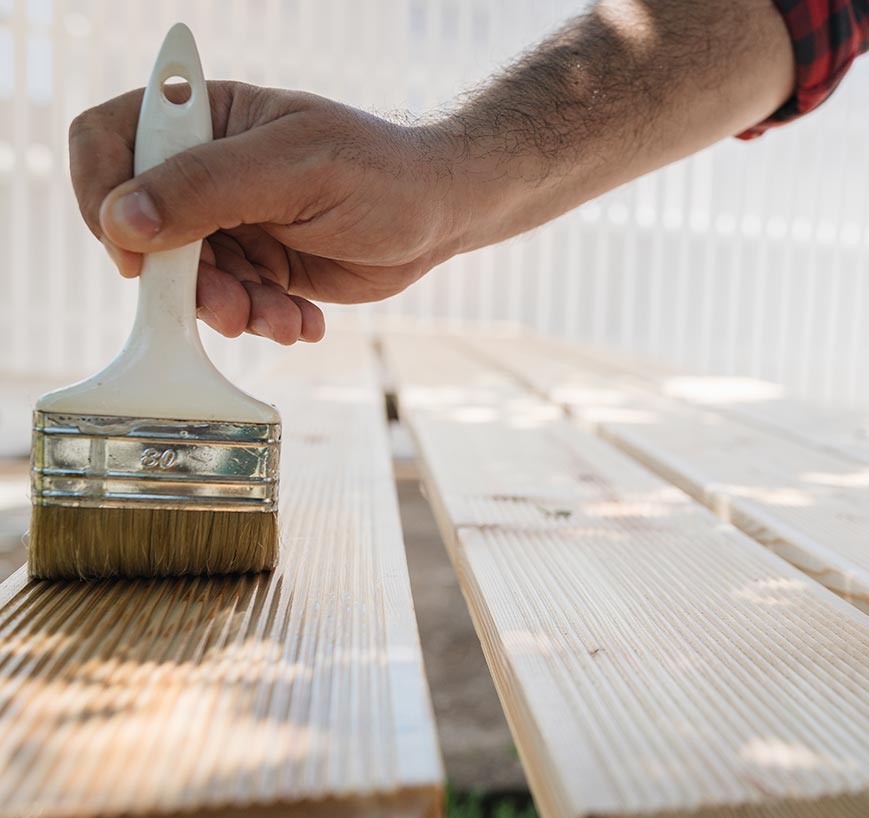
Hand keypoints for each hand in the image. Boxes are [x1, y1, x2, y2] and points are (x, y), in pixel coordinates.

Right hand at [69, 81, 475, 343]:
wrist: (440, 216)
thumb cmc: (380, 172)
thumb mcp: (296, 169)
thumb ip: (208, 187)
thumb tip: (122, 219)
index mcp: (203, 118)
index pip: (107, 142)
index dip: (102, 196)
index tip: (133, 250)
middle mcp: (204, 170)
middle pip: (140, 227)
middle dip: (182, 278)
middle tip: (229, 306)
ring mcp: (228, 221)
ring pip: (185, 278)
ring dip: (228, 309)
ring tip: (280, 317)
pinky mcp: (257, 265)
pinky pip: (231, 303)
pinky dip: (262, 320)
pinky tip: (303, 321)